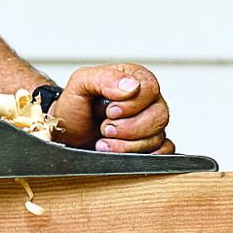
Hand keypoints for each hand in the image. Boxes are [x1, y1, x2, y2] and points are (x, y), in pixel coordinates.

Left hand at [52, 63, 173, 153]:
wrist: (68, 131)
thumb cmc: (76, 105)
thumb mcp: (80, 83)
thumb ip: (104, 78)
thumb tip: (131, 86)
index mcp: (133, 77)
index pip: (150, 88)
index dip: (131, 104)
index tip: (110, 111)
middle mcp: (146, 99)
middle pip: (158, 115)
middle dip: (128, 128)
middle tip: (105, 128)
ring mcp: (150, 121)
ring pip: (157, 136)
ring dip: (127, 144)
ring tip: (104, 141)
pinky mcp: (151, 142)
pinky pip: (164, 150)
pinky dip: (144, 155)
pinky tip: (123, 153)